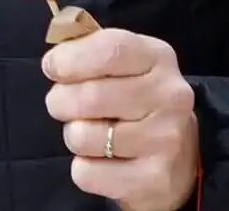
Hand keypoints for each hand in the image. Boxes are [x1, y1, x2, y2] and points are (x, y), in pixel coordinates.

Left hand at [44, 28, 198, 210]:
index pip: (110, 50)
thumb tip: (55, 60)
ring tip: (89, 132)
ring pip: (83, 136)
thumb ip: (88, 51)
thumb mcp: (122, 64)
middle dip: (60, 101)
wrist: (177, 155)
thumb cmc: (134, 99)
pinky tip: (101, 160)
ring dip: (73, 135)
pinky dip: (83, 168)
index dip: (70, 58)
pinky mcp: (154, 179)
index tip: (52, 67)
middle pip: (90, 97)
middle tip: (63, 104)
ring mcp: (165, 140)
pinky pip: (87, 173)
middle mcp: (169, 97)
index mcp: (158, 58)